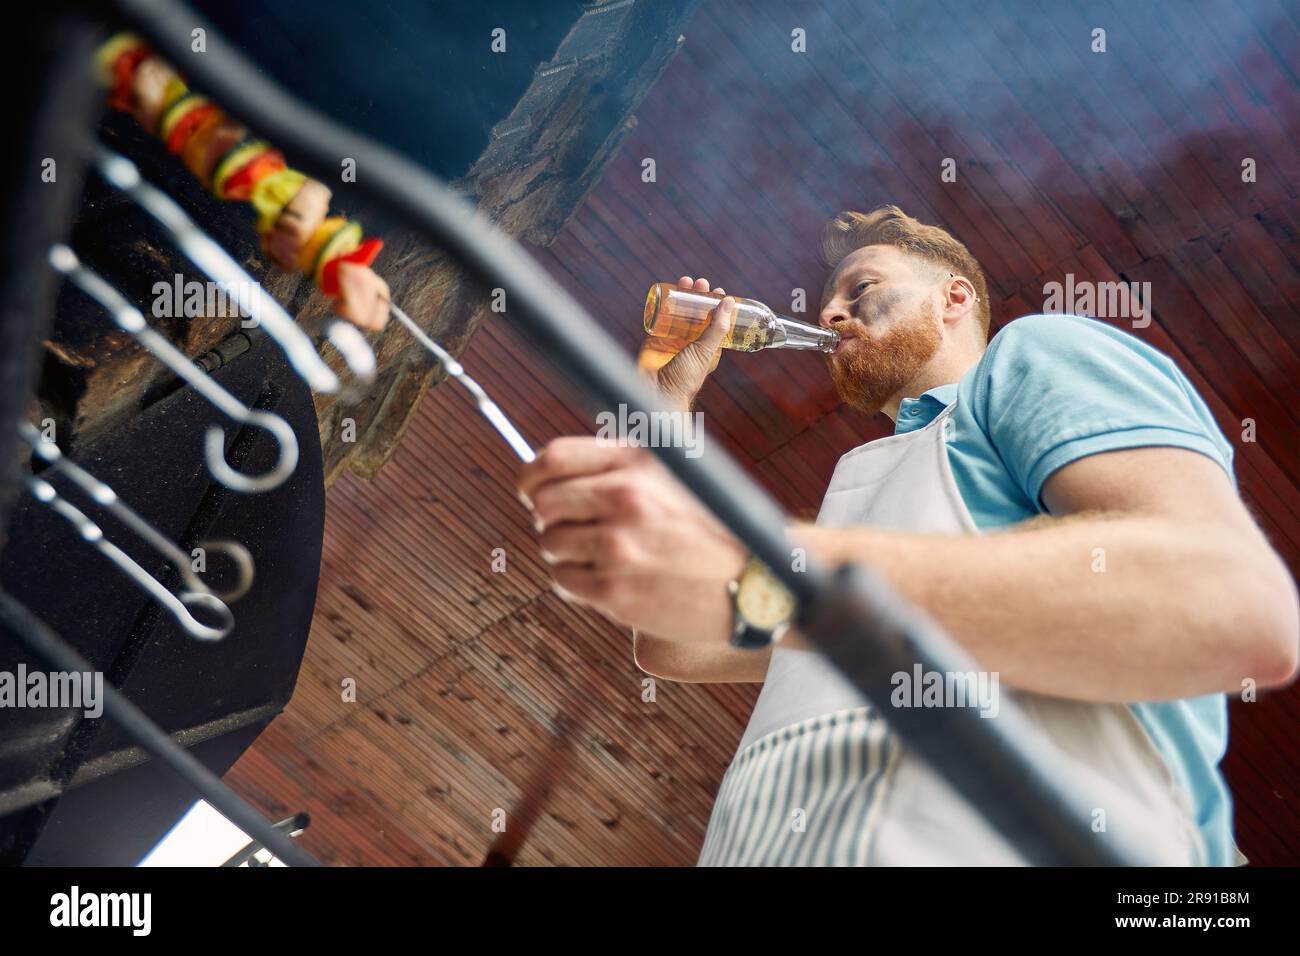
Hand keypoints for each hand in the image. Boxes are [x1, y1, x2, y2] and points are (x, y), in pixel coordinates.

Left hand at [517, 436, 746, 643]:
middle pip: (543, 504)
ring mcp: (617, 548)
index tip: (532, 490)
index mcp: (636, 463)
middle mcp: (624, 499)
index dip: (532, 476)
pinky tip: (606, 579)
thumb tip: (551, 470)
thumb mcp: (676, 473)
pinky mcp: (615, 592)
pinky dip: (575, 581)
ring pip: (549, 544)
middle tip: (572, 527)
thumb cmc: (714, 527)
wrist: (757, 582)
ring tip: (600, 555)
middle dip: (549, 517)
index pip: (553, 458)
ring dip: (564, 551)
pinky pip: (563, 581)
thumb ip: (620, 464)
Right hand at [638, 276, 733, 411]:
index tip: (718, 291)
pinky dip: (662, 304)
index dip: (717, 306)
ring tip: (684, 281)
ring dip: (682, 296)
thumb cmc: (685, 378)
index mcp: (707, 347)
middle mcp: (691, 342)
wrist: (657, 393)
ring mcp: (672, 340)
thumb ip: (717, 328)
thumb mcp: (705, 351)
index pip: (715, 321)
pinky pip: (659, 318)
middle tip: (700, 283)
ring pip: (679, 312)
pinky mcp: (655, 339)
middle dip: (699, 296)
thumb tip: (729, 302)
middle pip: (697, 313)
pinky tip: (666, 292)